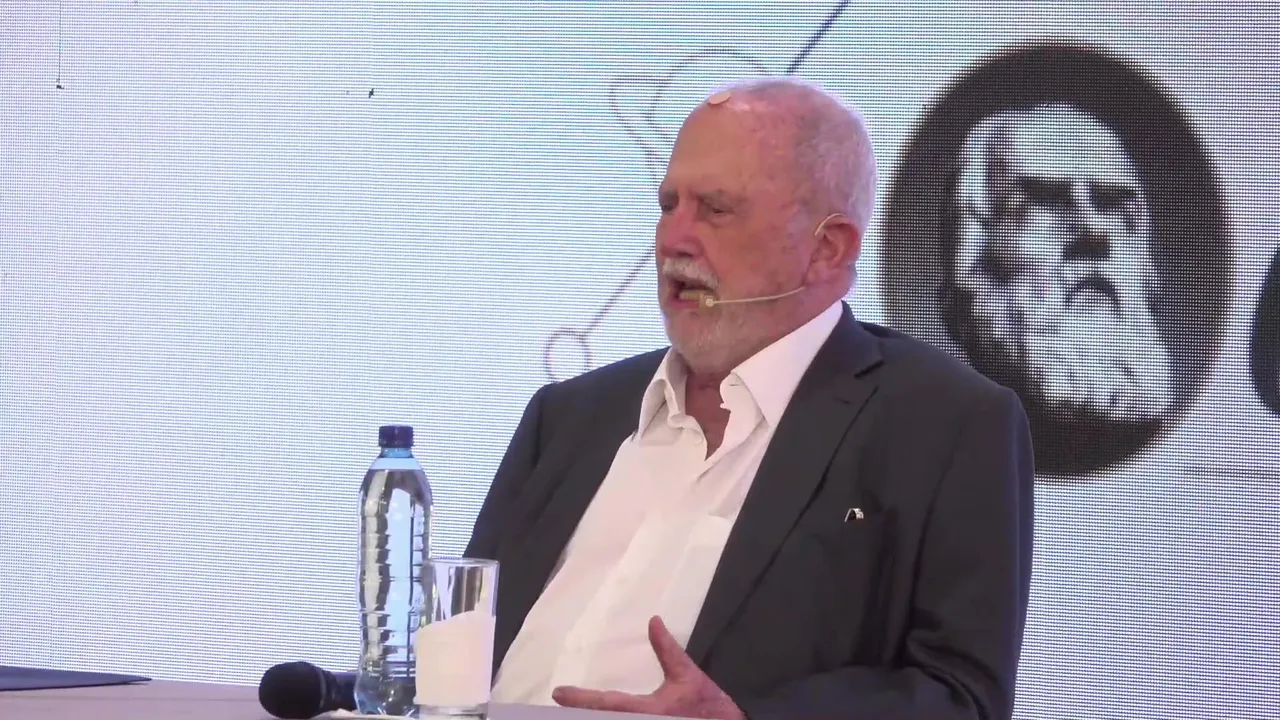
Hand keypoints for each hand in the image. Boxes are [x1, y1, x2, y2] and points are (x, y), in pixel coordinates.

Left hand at [552, 616, 744, 719]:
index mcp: (648, 710)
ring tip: (575, 712)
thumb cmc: (710, 708)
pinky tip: (599, 718)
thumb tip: (654, 621)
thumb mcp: (688, 676)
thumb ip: (668, 650)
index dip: (580, 698)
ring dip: (595, 719)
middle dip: (581, 714)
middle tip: (561, 704)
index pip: (606, 703)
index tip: (558, 693)